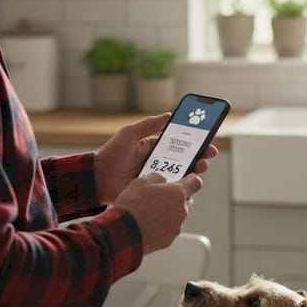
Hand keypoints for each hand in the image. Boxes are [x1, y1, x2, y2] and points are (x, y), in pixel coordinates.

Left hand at [95, 113, 218, 203]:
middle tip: (209, 153)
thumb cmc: (111, 154)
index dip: (195, 141)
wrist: (97, 179)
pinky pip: (172, 190)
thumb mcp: (130, 133)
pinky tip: (188, 182)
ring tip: (201, 166)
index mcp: (156, 148)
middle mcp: (160, 163)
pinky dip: (182, 186)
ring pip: (183, 175)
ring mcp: (159, 178)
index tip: (207, 137)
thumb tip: (169, 114)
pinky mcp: (155, 192)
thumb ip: (149, 124)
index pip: (180, 143)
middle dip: (201, 155)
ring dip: (195, 170)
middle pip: (186, 159)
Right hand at [113, 172, 201, 253]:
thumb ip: (156, 177)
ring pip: (177, 216)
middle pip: (186, 201)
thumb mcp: (140, 182)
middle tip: (161, 197)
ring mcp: (176, 227)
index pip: (196, 182)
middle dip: (176, 198)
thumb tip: (161, 179)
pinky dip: (162, 226)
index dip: (192, 180)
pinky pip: (169, 229)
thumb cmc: (131, 206)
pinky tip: (147, 224)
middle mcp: (181, 210)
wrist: (123, 233)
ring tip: (150, 212)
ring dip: (169, 213)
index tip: (189, 179)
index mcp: (177, 193)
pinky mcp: (169, 239)